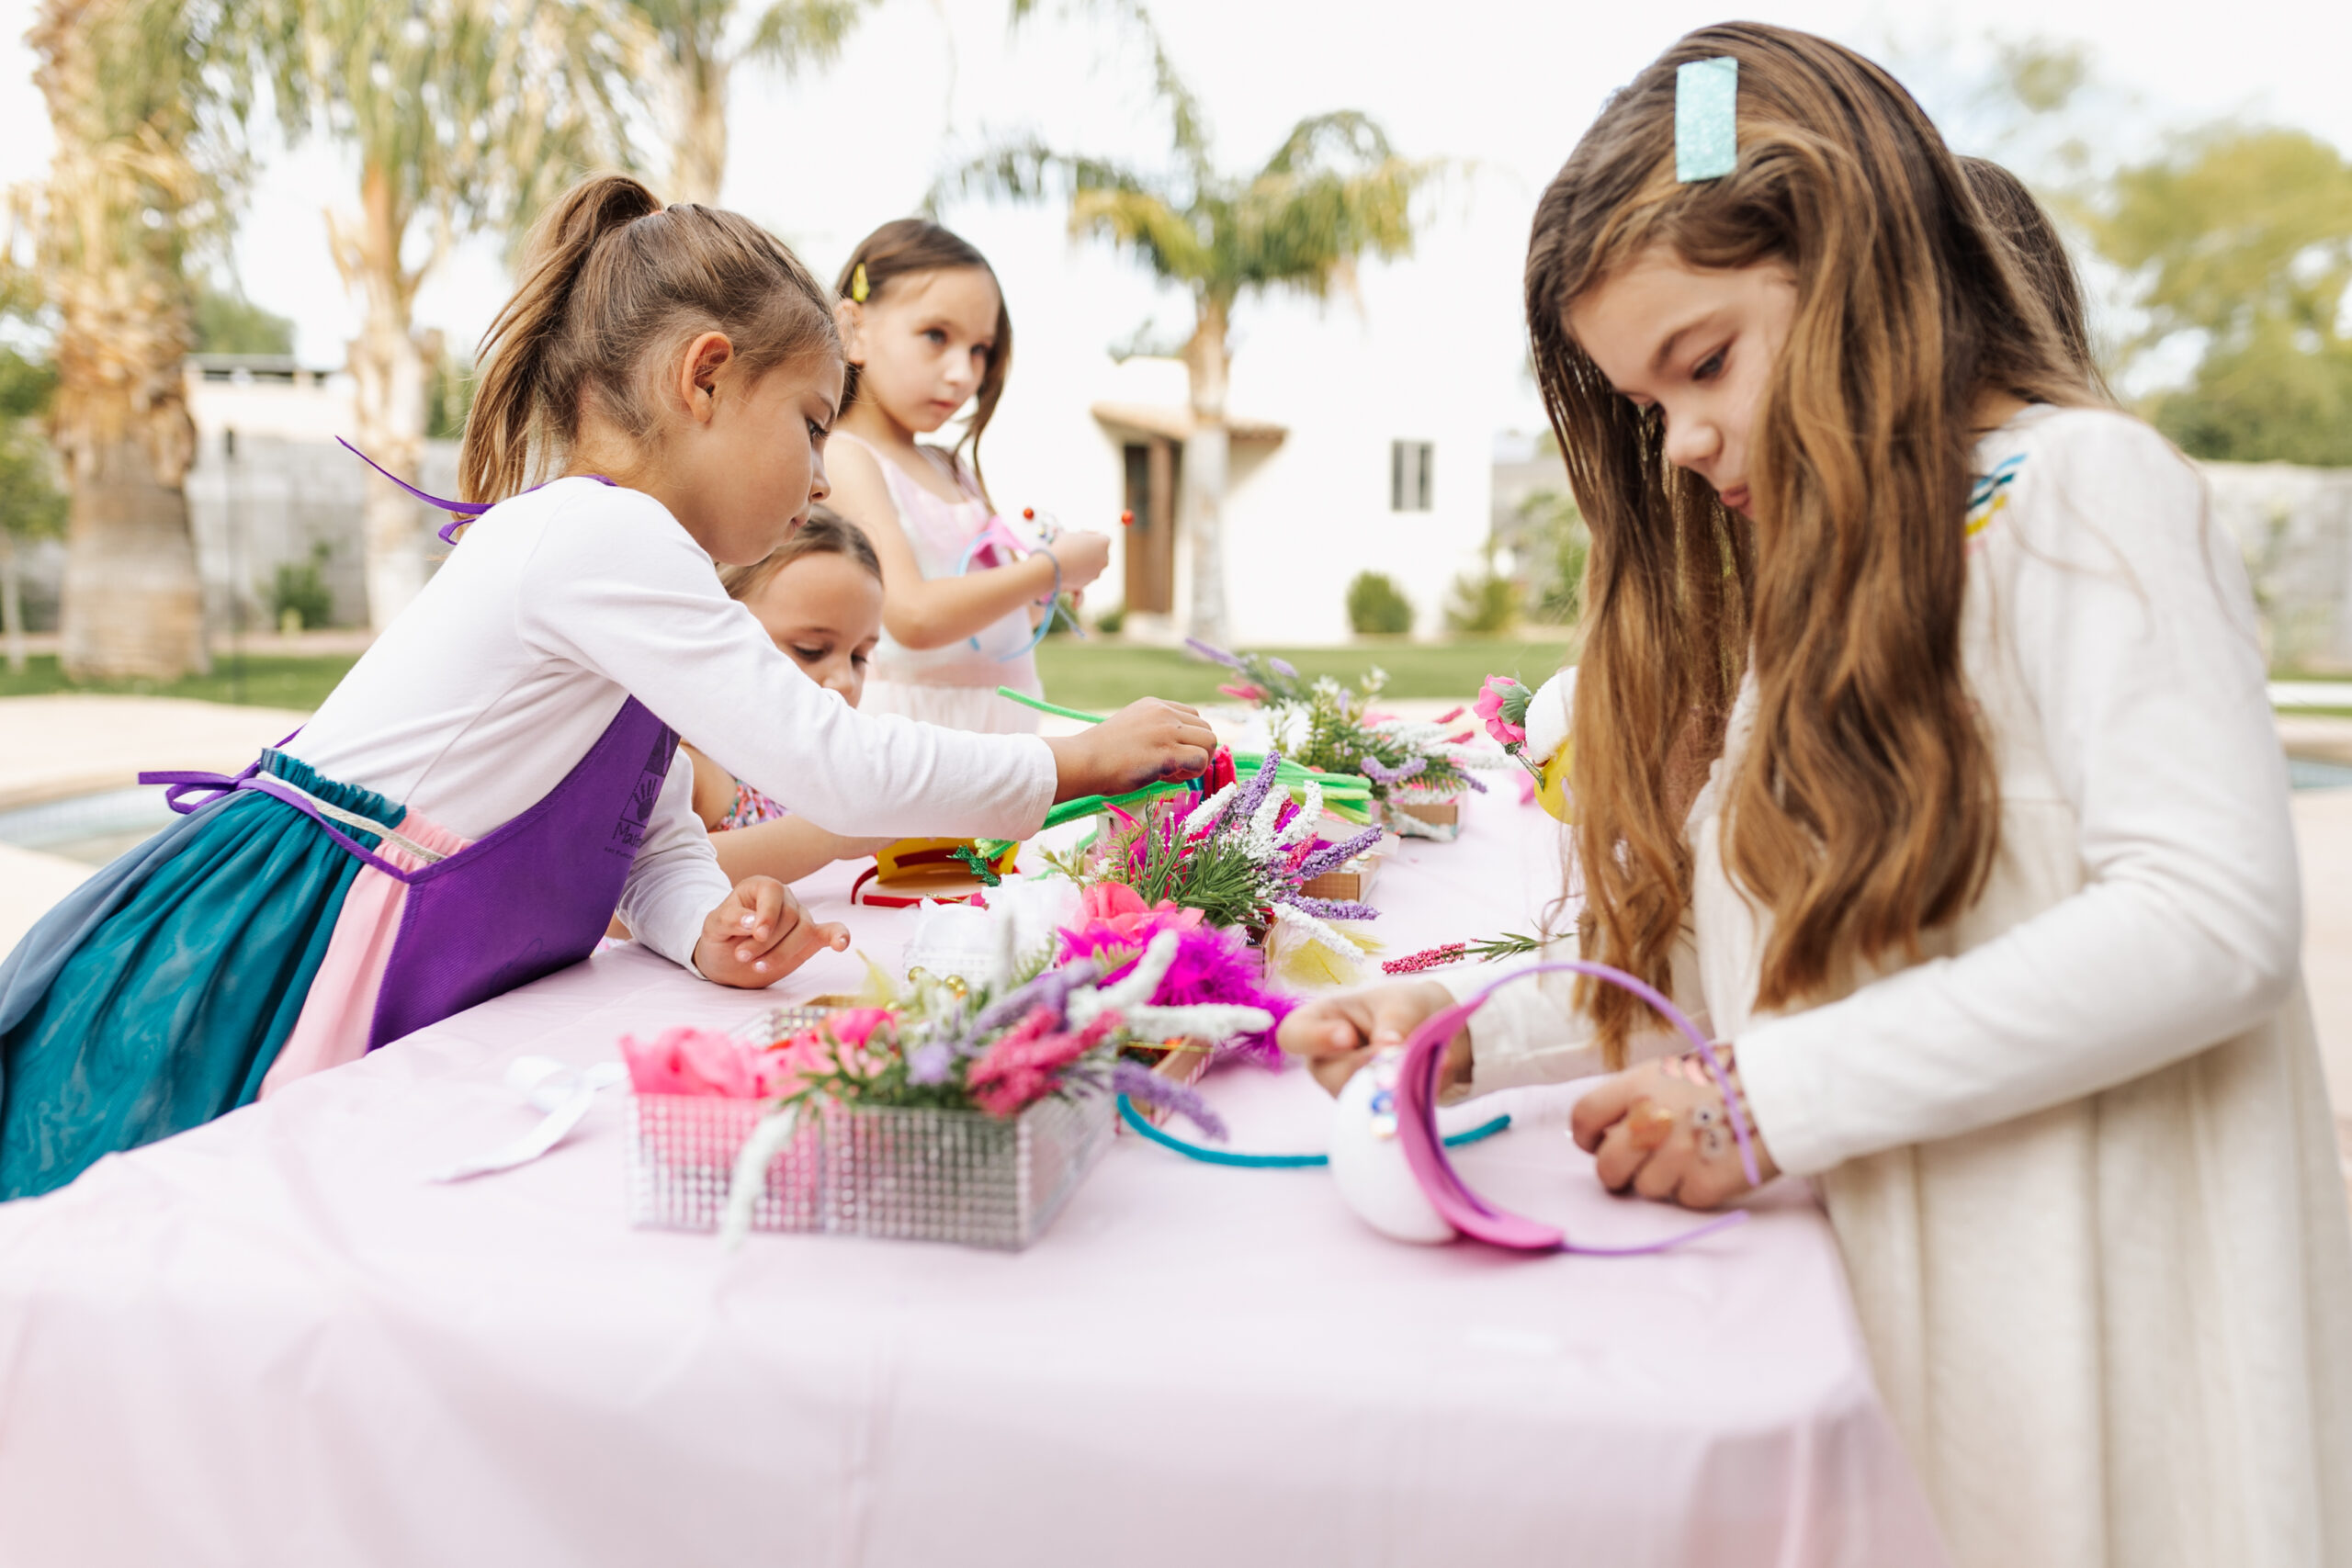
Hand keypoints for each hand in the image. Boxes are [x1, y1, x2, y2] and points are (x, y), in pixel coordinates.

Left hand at [691, 877, 848, 988]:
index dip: (768, 914)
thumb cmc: (720, 937)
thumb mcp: (713, 927)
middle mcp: (784, 899)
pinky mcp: (810, 939)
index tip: (757, 935)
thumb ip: (729, 919)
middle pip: (790, 916)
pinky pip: (832, 931)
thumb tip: (751, 921)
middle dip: (767, 942)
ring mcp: (800, 918)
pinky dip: (839, 936)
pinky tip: (841, 945)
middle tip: (742, 956)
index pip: (773, 891)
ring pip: (805, 931)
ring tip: (758, 966)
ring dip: (783, 952)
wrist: (726, 960)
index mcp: (761, 887)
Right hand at [1044, 697, 1217, 798]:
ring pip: (1210, 742)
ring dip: (1198, 761)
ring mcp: (1167, 730)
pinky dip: (1192, 772)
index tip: (1172, 754)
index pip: (1193, 717)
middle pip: (1206, 729)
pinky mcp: (1169, 752)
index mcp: (1154, 705)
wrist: (1083, 761)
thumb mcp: (1132, 729)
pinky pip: (1201, 760)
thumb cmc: (1101, 754)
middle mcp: (1164, 712)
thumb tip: (1181, 756)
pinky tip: (1169, 777)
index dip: (1189, 739)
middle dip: (1197, 750)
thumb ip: (1156, 733)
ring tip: (1173, 772)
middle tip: (1176, 767)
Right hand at [1047, 531, 1111, 591]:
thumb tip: (1087, 540)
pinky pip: (1081, 592)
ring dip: (1081, 566)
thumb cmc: (1062, 546)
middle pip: (1098, 555)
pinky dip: (1077, 597)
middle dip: (1088, 553)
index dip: (1091, 538)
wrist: (1052, 565)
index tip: (1080, 537)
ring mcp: (1096, 574)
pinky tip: (1075, 605)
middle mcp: (1104, 560)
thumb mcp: (1074, 534)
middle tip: (1073, 548)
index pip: (1103, 539)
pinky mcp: (1085, 585)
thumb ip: (1085, 537)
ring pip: (1089, 569)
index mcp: (1104, 543)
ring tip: (1064, 560)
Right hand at [1277, 981, 1464, 1095]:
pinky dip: (1419, 1095)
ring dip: (1397, 1083)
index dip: (1315, 1039)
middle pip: (1330, 1076)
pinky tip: (1440, 1073)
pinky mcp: (1376, 1111)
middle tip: (1398, 1056)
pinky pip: (1392, 1112)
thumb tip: (1389, 1049)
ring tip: (1434, 1060)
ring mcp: (1349, 1091)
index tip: (1348, 1036)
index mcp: (1320, 1023)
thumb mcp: (1401, 1004)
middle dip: (1366, 1068)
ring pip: (1361, 1100)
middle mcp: (1327, 1062)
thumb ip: (1394, 1023)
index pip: (1293, 1035)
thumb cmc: (1404, 1008)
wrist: (1435, 1031)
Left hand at [1568, 1051, 1778, 1209]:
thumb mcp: (1673, 1070)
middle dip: (1617, 1171)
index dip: (1586, 1136)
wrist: (1784, 1090)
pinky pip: (1683, 1199)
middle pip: (1606, 1167)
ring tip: (1692, 1156)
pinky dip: (1696, 1189)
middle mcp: (1653, 1121)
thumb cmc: (1728, 1077)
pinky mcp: (1704, 1185)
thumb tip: (1609, 1129)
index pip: (1584, 1117)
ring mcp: (1678, 1156)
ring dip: (1663, 1179)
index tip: (1598, 1143)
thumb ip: (1637, 1097)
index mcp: (1639, 1087)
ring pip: (1645, 1189)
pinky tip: (1715, 1165)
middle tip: (1637, 1167)